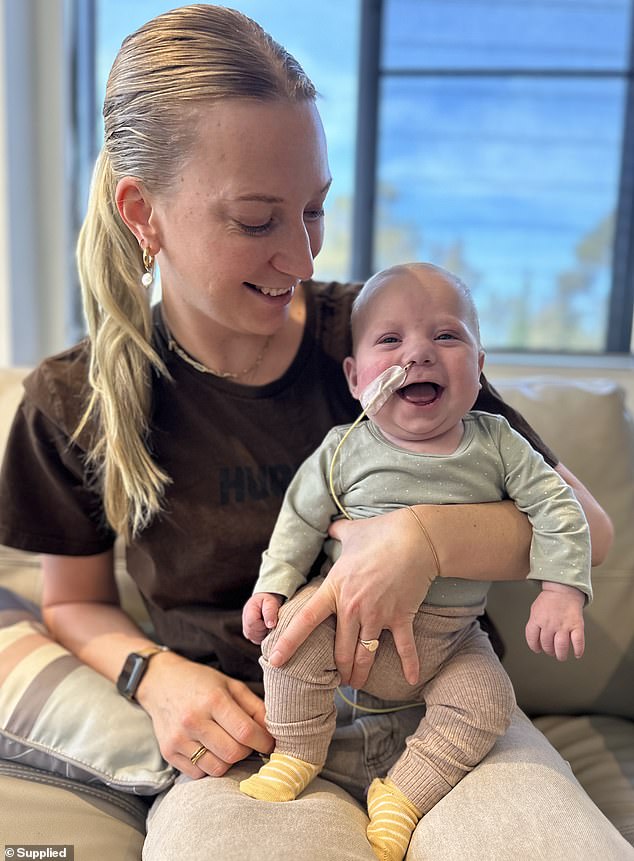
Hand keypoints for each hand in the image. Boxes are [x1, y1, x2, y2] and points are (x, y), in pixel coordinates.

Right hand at [136, 651, 273, 777]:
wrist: (160, 682)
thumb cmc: (201, 682)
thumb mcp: (231, 685)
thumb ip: (255, 707)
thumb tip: (274, 731)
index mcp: (213, 699)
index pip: (245, 732)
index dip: (264, 742)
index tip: (270, 744)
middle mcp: (193, 720)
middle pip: (233, 753)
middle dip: (247, 751)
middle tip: (248, 743)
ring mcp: (179, 738)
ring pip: (217, 768)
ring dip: (229, 761)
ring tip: (228, 745)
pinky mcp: (168, 753)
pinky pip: (198, 773)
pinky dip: (209, 766)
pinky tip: (209, 749)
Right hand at [242, 592, 283, 643]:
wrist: (266, 602)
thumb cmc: (268, 601)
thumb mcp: (271, 602)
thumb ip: (270, 612)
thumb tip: (270, 625)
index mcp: (249, 610)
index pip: (252, 623)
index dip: (263, 625)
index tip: (271, 622)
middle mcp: (245, 620)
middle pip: (252, 632)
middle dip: (263, 631)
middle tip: (271, 624)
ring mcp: (246, 628)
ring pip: (253, 638)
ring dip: (263, 635)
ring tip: (269, 626)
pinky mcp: (250, 634)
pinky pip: (255, 640)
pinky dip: (263, 637)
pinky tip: (266, 630)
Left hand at [268, 509, 436, 688]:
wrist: (416, 538)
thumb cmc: (381, 533)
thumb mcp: (352, 531)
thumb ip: (337, 533)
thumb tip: (330, 526)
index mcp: (335, 589)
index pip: (305, 620)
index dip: (289, 642)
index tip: (276, 660)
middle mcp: (353, 608)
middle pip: (339, 650)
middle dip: (337, 670)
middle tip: (337, 682)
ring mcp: (378, 615)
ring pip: (364, 654)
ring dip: (360, 673)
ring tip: (358, 685)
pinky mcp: (401, 617)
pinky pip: (404, 648)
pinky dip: (409, 665)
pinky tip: (411, 679)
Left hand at [525, 582, 584, 660]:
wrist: (563, 589)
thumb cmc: (549, 600)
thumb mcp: (535, 610)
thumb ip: (534, 624)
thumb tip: (535, 640)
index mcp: (537, 619)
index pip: (532, 639)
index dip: (534, 647)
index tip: (537, 650)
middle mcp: (549, 624)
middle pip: (547, 645)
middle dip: (549, 651)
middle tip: (551, 651)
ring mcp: (563, 625)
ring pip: (561, 647)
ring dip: (561, 655)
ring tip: (561, 656)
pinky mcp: (577, 625)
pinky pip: (578, 642)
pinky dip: (578, 650)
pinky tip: (577, 653)